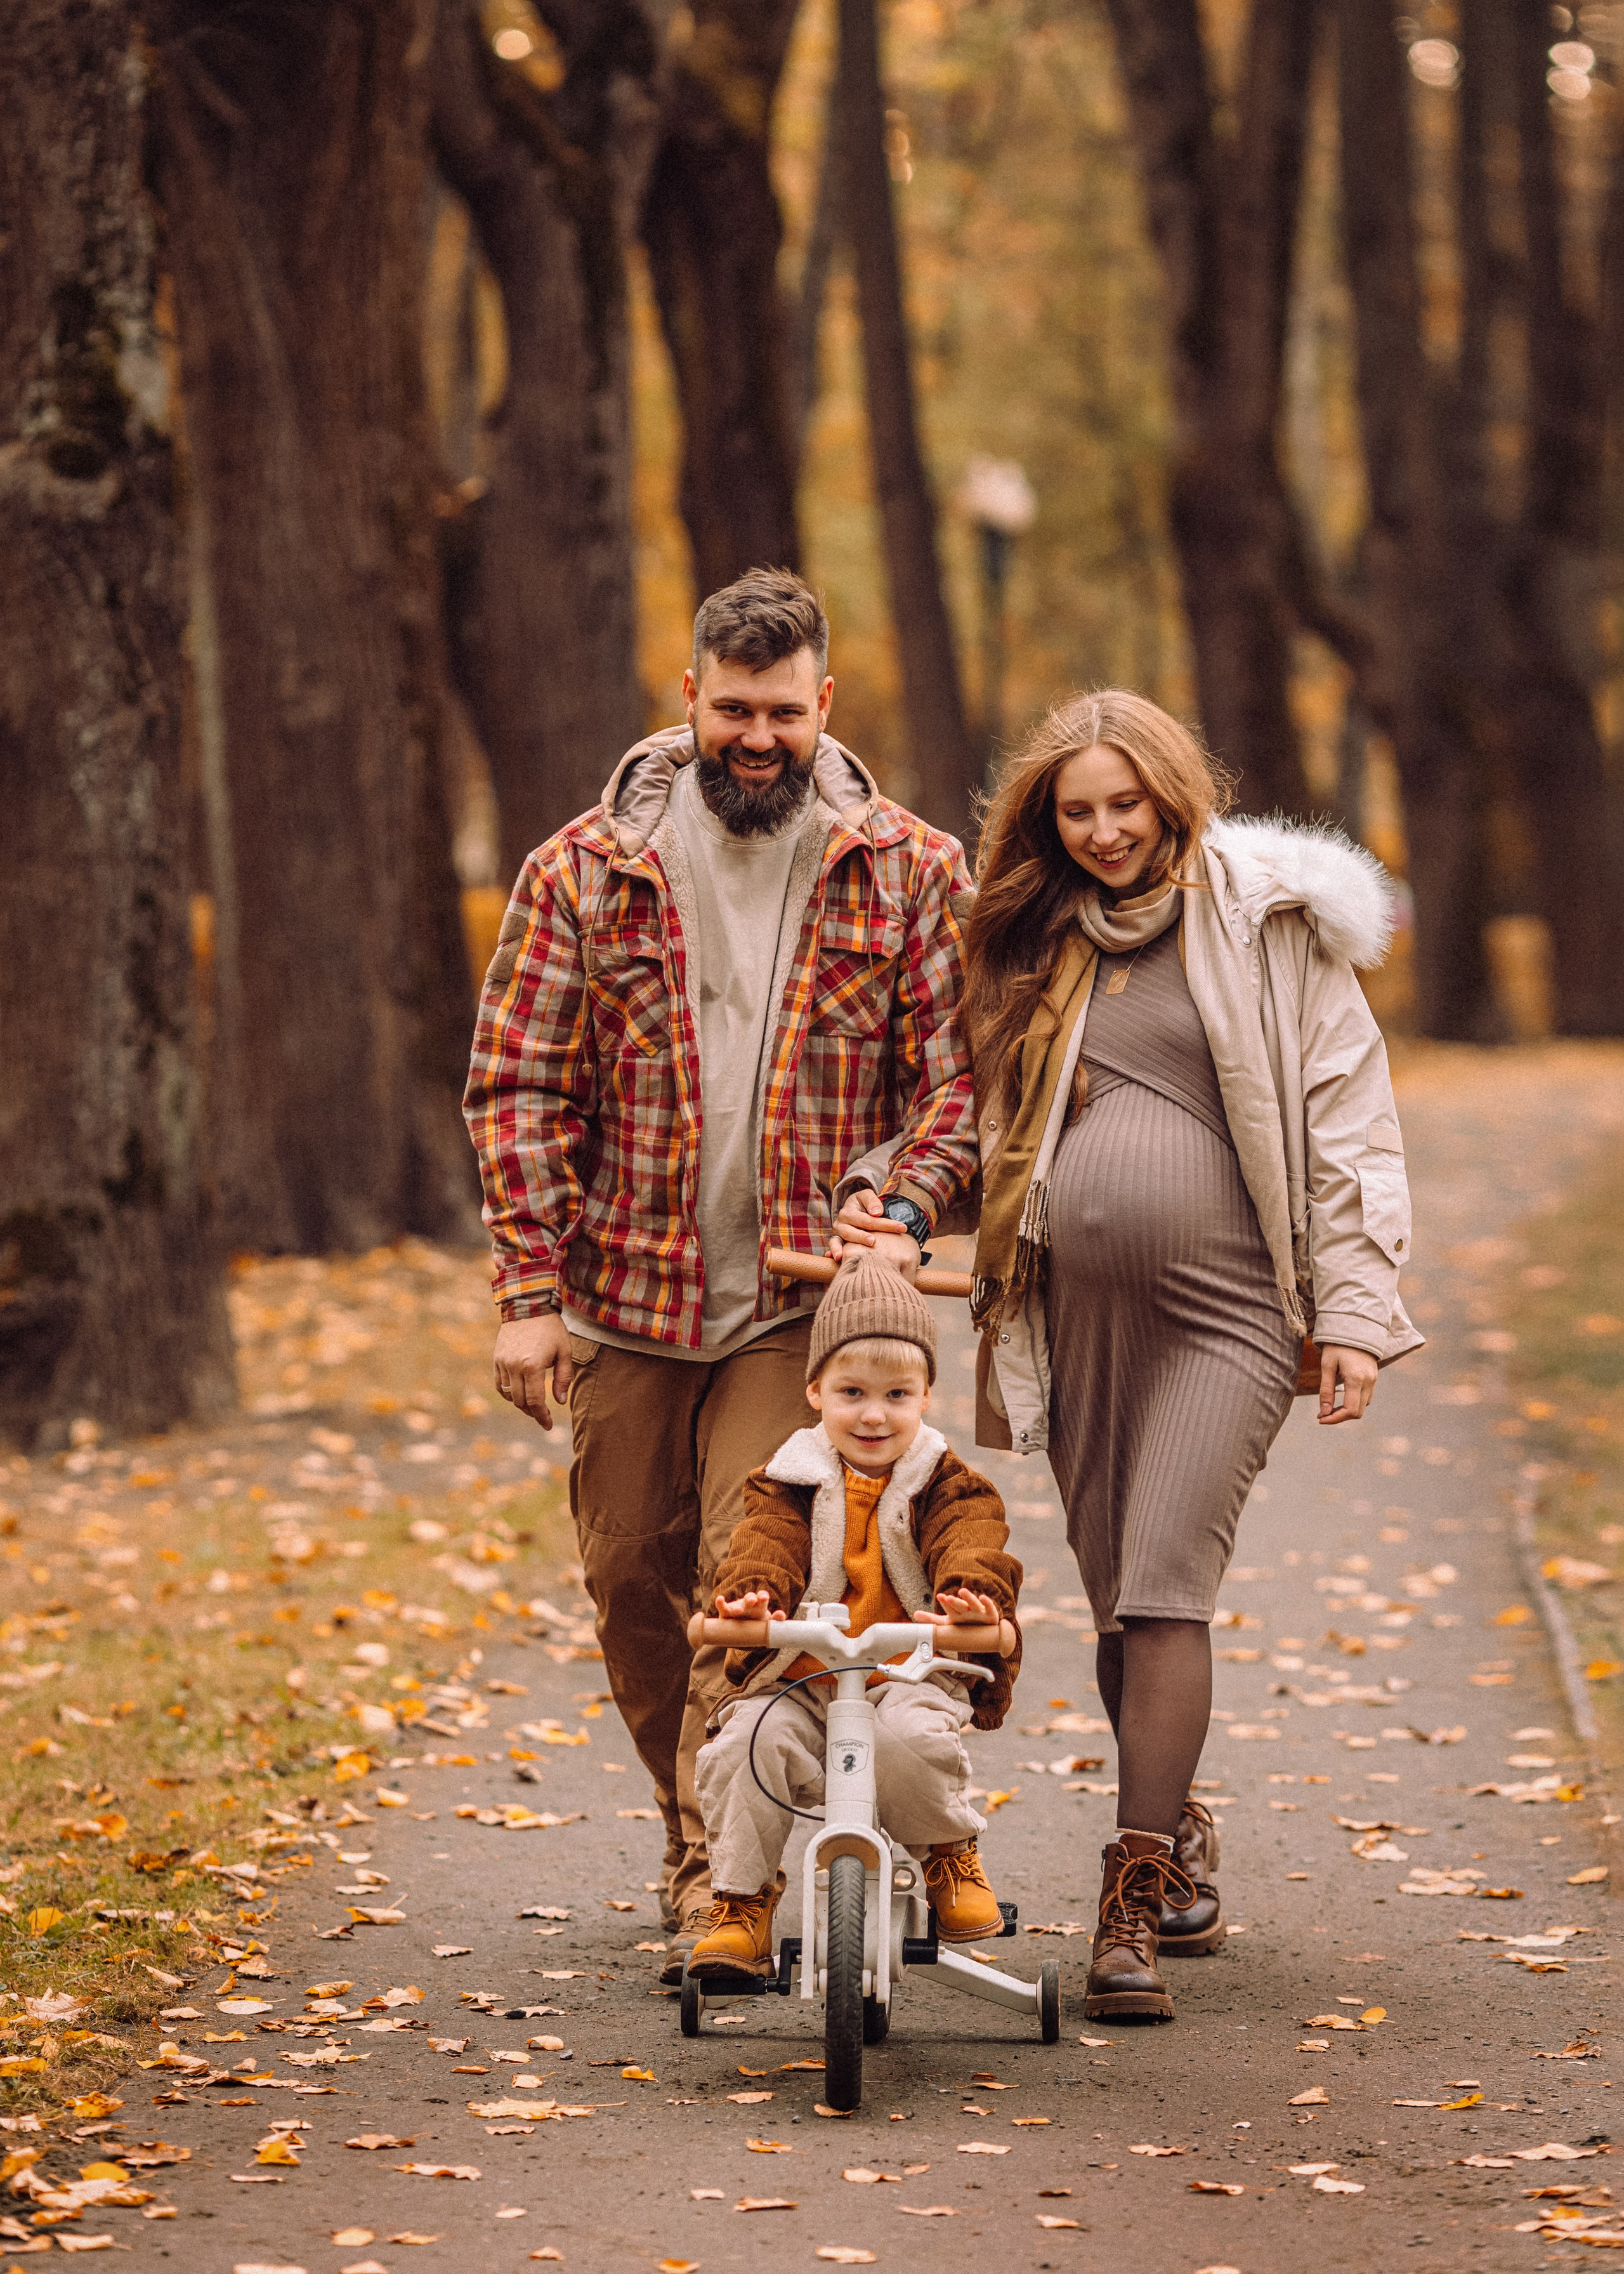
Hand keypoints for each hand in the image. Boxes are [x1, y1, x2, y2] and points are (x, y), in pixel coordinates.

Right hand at [494, 1314, 572, 1431]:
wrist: (528, 1306)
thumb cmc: (551, 1328)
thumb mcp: (564, 1351)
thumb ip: (563, 1378)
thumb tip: (559, 1401)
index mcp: (533, 1366)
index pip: (535, 1401)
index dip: (542, 1416)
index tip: (547, 1425)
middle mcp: (515, 1367)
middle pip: (520, 1401)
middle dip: (532, 1412)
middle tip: (542, 1417)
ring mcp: (503, 1363)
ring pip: (508, 1395)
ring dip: (520, 1403)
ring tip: (532, 1405)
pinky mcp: (496, 1358)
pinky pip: (498, 1384)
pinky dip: (507, 1393)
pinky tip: (518, 1394)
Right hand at [714, 1588, 784, 1622]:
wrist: (742, 1631)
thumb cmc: (757, 1624)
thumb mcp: (766, 1623)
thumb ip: (774, 1620)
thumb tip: (782, 1615)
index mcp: (759, 1606)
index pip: (762, 1597)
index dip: (762, 1596)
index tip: (764, 1597)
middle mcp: (748, 1604)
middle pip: (750, 1598)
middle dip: (751, 1598)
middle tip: (752, 1600)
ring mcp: (737, 1608)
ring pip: (737, 1605)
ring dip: (737, 1606)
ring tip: (738, 1610)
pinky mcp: (726, 1614)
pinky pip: (723, 1608)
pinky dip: (721, 1603)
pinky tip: (720, 1599)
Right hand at [829, 1187, 919, 1279]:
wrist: (853, 1209)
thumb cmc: (863, 1204)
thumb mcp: (867, 1196)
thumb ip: (872, 1201)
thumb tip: (877, 1212)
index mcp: (850, 1209)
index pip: (869, 1218)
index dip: (886, 1223)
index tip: (902, 1228)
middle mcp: (842, 1220)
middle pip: (858, 1227)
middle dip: (872, 1233)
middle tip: (880, 1240)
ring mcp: (839, 1231)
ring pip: (847, 1236)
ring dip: (858, 1240)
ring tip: (871, 1243)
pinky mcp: (836, 1240)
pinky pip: (833, 1244)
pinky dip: (834, 1250)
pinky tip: (839, 1257)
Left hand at [920, 1586, 1001, 1626]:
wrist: (984, 1633)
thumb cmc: (964, 1626)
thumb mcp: (948, 1623)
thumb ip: (932, 1620)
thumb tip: (915, 1614)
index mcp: (956, 1612)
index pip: (949, 1607)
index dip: (945, 1603)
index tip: (940, 1596)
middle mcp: (967, 1610)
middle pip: (960, 1605)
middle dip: (954, 1602)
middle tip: (947, 1598)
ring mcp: (978, 1612)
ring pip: (973, 1604)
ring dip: (968, 1597)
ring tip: (962, 1591)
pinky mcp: (990, 1615)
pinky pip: (990, 1608)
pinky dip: (987, 1603)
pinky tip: (983, 1597)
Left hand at [1317, 1344, 1378, 1424]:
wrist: (1356, 1327)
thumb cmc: (1337, 1345)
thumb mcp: (1327, 1365)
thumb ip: (1326, 1390)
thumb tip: (1324, 1412)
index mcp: (1356, 1379)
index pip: (1350, 1410)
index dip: (1335, 1419)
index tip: (1320, 1419)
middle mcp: (1368, 1382)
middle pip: (1358, 1412)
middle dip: (1340, 1416)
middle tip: (1322, 1414)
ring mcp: (1373, 1380)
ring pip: (1363, 1406)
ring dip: (1347, 1410)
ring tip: (1330, 1407)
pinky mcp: (1374, 1378)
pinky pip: (1366, 1397)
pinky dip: (1354, 1402)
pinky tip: (1342, 1398)